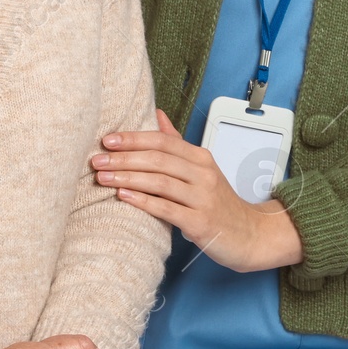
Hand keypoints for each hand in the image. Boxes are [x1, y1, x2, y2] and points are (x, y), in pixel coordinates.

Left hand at [90, 110, 304, 272]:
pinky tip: (123, 197)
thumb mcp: (201, 168)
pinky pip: (167, 209)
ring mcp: (203, 198)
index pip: (163, 141)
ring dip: (128, 179)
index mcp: (200, 157)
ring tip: (103, 178)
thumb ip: (176, 143)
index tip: (107, 140)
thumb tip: (156, 113)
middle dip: (124, 158)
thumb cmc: (219, 202)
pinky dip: (143, 201)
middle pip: (158, 159)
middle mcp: (203, 174)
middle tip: (97, 160)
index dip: (133, 138)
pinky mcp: (200, 223)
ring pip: (160, 182)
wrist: (250, 235)